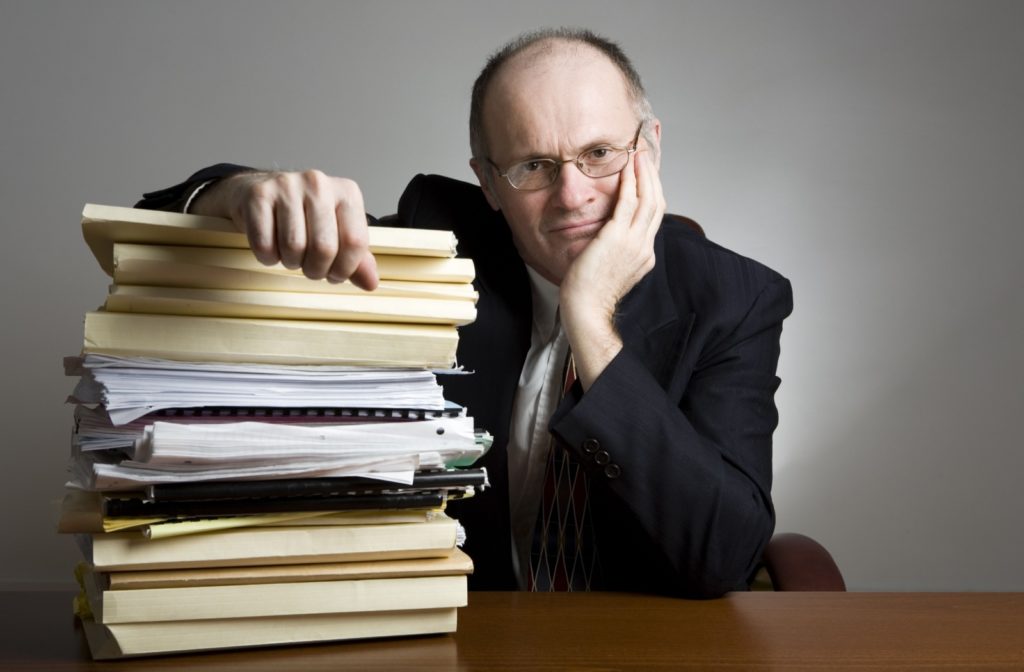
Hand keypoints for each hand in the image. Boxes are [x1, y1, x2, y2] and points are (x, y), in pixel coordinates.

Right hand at [190, 169, 378, 289]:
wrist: (257, 192)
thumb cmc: (302, 216)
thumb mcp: (336, 233)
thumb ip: (356, 259)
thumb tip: (370, 283)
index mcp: (346, 192)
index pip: (355, 242)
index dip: (345, 269)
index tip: (334, 273)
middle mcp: (319, 184)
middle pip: (324, 248)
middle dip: (316, 270)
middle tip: (309, 268)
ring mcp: (287, 186)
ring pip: (294, 247)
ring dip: (290, 262)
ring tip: (290, 254)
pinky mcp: (258, 195)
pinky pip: (265, 244)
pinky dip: (267, 257)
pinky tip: (271, 247)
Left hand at [559, 149, 665, 387]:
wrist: (586, 310)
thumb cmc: (589, 295)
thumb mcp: (609, 269)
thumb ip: (614, 251)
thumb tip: (608, 238)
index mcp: (644, 256)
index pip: (654, 217)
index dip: (653, 192)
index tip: (647, 175)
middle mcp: (644, 248)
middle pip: (657, 204)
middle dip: (654, 177)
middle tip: (647, 155)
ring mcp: (634, 243)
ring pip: (648, 200)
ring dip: (645, 174)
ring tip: (639, 153)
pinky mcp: (617, 238)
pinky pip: (628, 203)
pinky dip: (630, 183)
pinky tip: (626, 168)